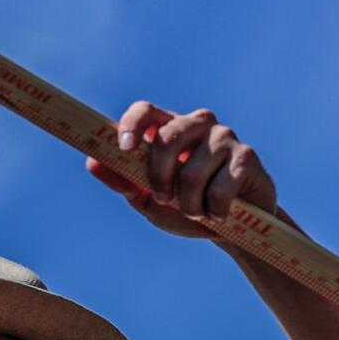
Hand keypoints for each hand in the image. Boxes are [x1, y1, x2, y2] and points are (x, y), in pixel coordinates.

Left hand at [83, 101, 277, 239]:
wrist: (233, 228)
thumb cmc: (186, 208)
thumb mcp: (148, 199)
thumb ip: (123, 180)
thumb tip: (91, 163)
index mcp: (167, 129)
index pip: (145, 110)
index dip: (131, 124)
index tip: (124, 149)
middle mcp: (196, 124)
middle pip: (167, 138)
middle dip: (159, 177)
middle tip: (164, 199)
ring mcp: (224, 137)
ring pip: (192, 171)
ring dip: (188, 203)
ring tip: (195, 212)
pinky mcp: (247, 156)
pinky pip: (220, 188)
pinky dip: (213, 210)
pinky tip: (220, 213)